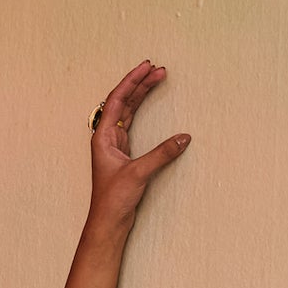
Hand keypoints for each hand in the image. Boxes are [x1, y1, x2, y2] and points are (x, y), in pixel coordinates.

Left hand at [88, 61, 190, 231]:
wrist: (108, 221)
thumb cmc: (113, 200)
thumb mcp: (139, 174)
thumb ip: (162, 154)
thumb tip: (184, 137)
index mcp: (103, 137)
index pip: (117, 100)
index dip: (132, 81)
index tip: (146, 67)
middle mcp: (107, 137)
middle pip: (123, 101)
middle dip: (140, 83)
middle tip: (158, 69)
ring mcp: (115, 144)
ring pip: (128, 111)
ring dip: (142, 94)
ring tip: (157, 78)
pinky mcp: (124, 153)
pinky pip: (132, 122)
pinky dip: (142, 109)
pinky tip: (148, 101)